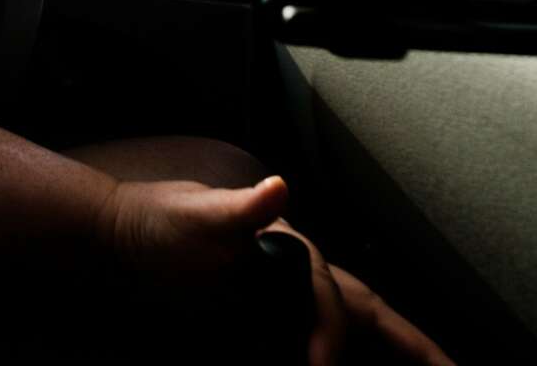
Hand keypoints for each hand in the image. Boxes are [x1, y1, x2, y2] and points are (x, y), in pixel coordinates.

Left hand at [103, 177, 453, 364]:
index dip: (334, 337)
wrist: (120, 239)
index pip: (335, 304)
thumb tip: (277, 188)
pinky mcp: (257, 322)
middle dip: (415, 345)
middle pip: (368, 313)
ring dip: (383, 352)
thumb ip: (241, 208)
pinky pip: (300, 341)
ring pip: (348, 328)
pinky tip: (330, 362)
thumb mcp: (199, 213)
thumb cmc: (162, 221)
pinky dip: (325, 350)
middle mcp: (297, 276)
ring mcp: (281, 301)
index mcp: (293, 253)